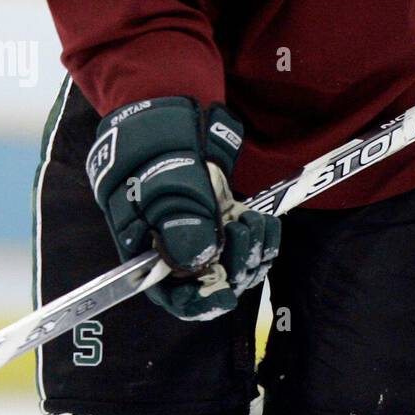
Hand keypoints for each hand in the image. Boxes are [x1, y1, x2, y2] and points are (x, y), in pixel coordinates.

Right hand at [86, 97, 279, 320]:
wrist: (172, 111)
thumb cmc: (157, 145)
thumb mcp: (166, 178)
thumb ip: (180, 219)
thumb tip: (197, 261)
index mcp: (146, 247)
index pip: (169, 293)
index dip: (197, 302)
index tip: (227, 297)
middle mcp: (174, 248)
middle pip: (208, 281)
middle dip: (233, 266)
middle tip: (244, 231)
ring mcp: (200, 233)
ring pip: (232, 265)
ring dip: (251, 252)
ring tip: (255, 222)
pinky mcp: (223, 218)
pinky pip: (245, 243)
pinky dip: (260, 238)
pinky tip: (267, 222)